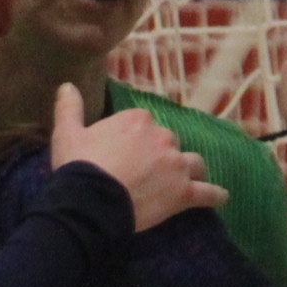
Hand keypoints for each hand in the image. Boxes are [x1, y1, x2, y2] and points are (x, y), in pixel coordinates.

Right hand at [51, 85, 223, 230]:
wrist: (89, 200)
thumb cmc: (78, 165)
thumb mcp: (66, 133)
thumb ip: (69, 108)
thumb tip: (67, 86)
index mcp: (138, 120)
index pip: (145, 125)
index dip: (135, 141)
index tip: (124, 154)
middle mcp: (163, 137)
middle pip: (170, 143)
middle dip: (161, 155)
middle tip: (145, 173)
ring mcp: (176, 165)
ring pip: (194, 163)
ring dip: (189, 169)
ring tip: (183, 180)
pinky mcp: (183, 192)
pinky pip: (207, 193)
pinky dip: (215, 195)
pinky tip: (220, 197)